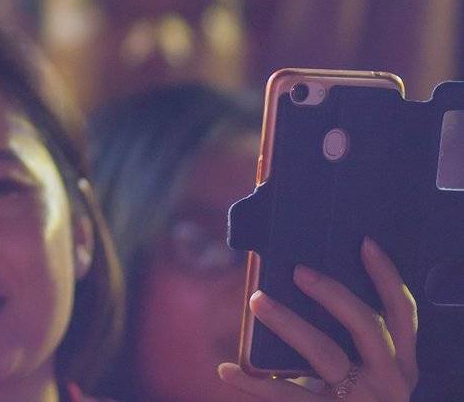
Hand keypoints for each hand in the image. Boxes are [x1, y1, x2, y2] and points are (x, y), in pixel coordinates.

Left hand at [217, 237, 418, 399]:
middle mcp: (390, 380)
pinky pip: (288, 396)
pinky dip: (253, 383)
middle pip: (366, 326)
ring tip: (257, 300)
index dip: (387, 276)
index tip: (365, 242)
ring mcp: (363, 399)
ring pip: (325, 353)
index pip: (402, 313)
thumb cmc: (347, 392)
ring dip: (288, 322)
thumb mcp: (360, 364)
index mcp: (401, 361)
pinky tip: (227, 369)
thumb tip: (297, 278)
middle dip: (333, 293)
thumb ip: (344, 333)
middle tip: (297, 270)